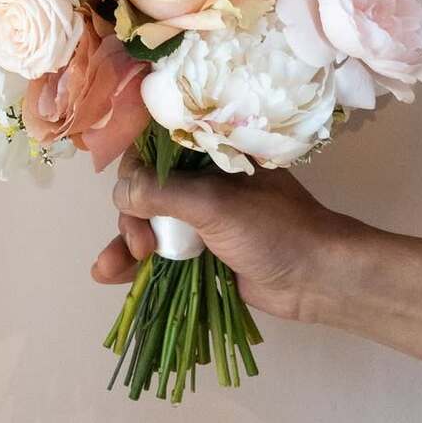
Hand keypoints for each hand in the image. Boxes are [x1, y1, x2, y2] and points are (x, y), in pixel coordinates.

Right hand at [91, 148, 371, 323]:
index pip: (155, 142)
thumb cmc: (273, 228)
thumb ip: (162, 193)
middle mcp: (199, 176)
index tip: (124, 190)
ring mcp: (197, 213)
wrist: (314, 280)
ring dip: (124, 241)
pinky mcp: (196, 248)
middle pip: (143, 184)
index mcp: (208, 149)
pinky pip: (155, 249)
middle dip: (130, 213)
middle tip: (143, 243)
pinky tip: (107, 272)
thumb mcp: (214, 203)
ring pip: (144, 219)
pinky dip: (131, 261)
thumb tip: (117, 191)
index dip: (133, 163)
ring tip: (112, 267)